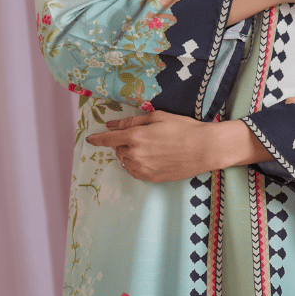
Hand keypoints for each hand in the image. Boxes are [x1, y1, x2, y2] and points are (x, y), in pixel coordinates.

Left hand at [85, 111, 271, 181]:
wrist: (204, 148)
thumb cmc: (183, 128)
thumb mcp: (157, 117)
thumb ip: (131, 121)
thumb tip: (111, 125)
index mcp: (136, 136)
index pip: (108, 139)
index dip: (97, 139)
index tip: (90, 139)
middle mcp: (135, 153)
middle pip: (118, 149)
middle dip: (124, 143)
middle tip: (143, 137)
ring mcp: (143, 168)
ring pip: (125, 161)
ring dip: (130, 154)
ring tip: (150, 147)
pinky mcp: (151, 178)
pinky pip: (134, 171)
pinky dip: (136, 164)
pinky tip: (151, 158)